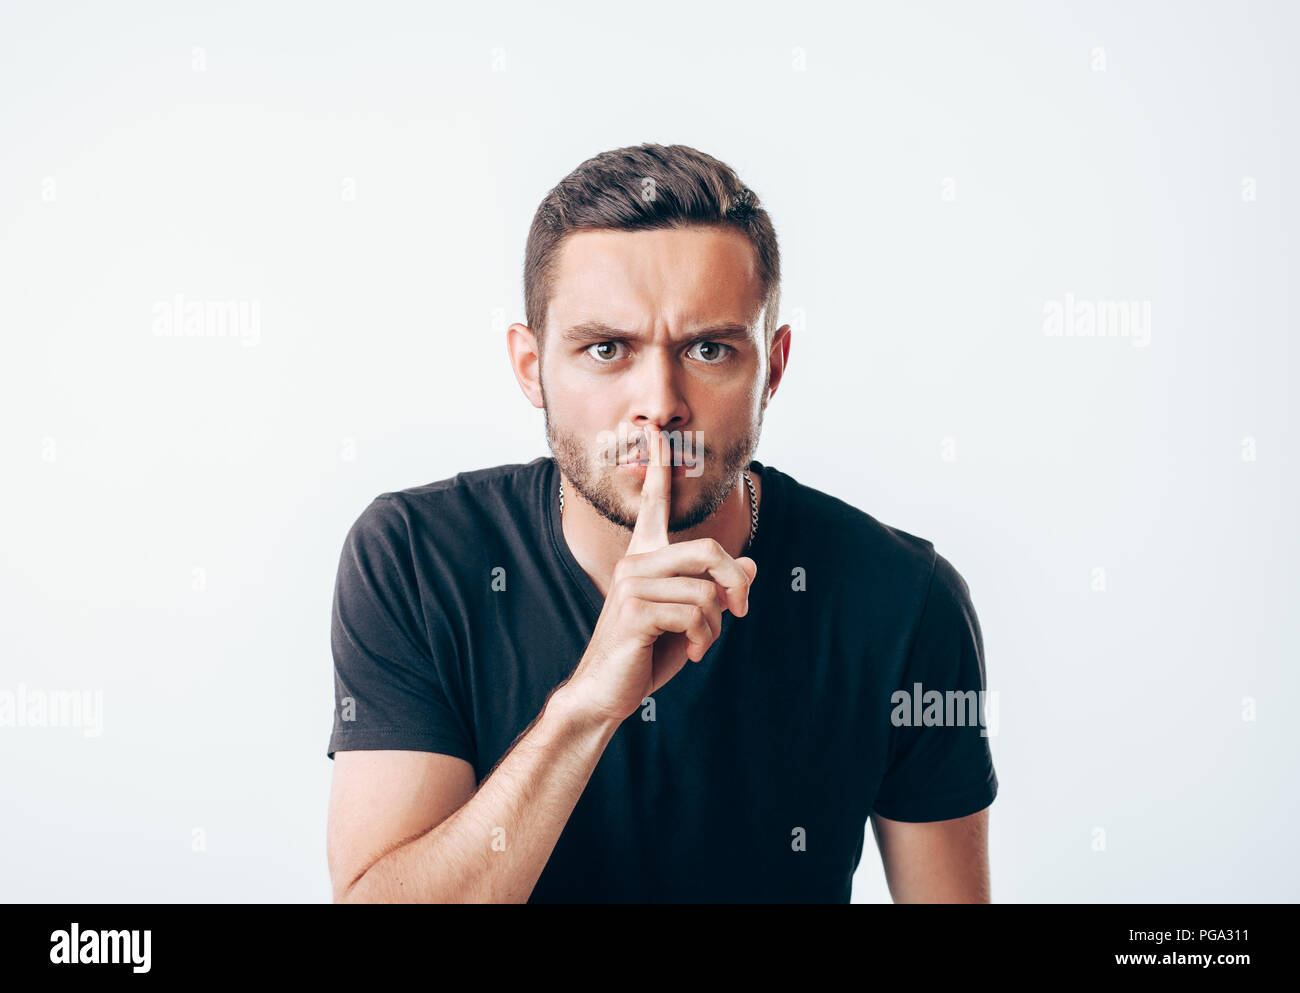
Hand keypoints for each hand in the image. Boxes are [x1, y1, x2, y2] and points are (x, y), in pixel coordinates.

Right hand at [564, 424, 757, 723]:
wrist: (607, 690)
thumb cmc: (646, 653)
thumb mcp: (690, 618)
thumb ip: (716, 590)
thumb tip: (750, 567)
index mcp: (644, 558)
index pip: (654, 504)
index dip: (659, 468)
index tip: (657, 432)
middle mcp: (635, 562)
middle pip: (710, 550)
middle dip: (736, 584)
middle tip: (740, 612)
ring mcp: (632, 583)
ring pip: (707, 590)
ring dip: (716, 625)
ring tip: (699, 642)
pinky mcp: (636, 609)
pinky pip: (696, 613)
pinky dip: (703, 638)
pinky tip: (689, 652)